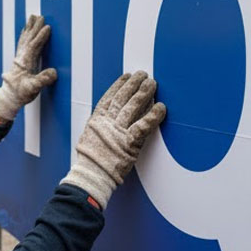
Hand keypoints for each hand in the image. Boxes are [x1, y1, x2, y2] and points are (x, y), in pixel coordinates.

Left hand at [0, 14, 56, 121]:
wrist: (9, 98)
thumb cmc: (21, 93)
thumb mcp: (32, 88)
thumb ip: (42, 80)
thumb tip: (54, 72)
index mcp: (25, 62)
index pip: (34, 46)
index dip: (40, 37)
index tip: (47, 27)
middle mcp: (21, 57)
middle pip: (28, 38)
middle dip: (35, 27)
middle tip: (40, 16)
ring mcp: (20, 58)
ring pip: (24, 38)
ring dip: (29, 28)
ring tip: (32, 17)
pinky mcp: (20, 59)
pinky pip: (22, 43)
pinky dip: (25, 34)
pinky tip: (25, 30)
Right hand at [61, 71, 166, 208]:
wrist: (92, 176)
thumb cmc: (91, 161)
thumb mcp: (89, 138)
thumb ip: (99, 127)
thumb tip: (106, 119)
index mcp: (96, 121)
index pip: (108, 98)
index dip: (118, 86)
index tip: (126, 76)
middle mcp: (106, 123)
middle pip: (121, 99)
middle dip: (133, 84)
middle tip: (143, 74)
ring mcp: (118, 132)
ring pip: (132, 108)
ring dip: (143, 94)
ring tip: (152, 83)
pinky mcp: (129, 143)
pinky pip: (143, 126)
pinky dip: (153, 116)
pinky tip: (161, 106)